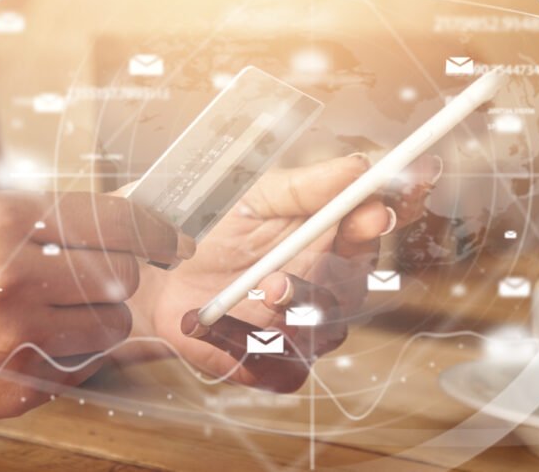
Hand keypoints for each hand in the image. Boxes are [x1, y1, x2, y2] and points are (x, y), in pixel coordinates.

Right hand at [0, 191, 188, 423]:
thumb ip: (50, 218)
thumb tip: (126, 220)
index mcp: (9, 222)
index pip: (117, 220)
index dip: (157, 231)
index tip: (174, 241)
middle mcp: (16, 276)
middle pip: (123, 275)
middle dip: (119, 276)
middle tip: (97, 279)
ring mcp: (17, 336)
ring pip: (112, 324)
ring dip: (99, 318)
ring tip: (58, 313)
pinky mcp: (18, 384)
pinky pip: (83, 364)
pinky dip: (72, 353)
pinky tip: (32, 342)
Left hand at [127, 155, 439, 391]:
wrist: (158, 274)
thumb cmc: (211, 227)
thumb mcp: (256, 195)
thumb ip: (309, 185)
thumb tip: (362, 167)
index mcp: (329, 236)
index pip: (372, 231)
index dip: (380, 223)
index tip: (374, 212)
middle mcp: (326, 284)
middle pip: (355, 288)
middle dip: (328, 276)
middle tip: (294, 264)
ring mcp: (303, 328)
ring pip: (326, 331)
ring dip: (297, 311)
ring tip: (265, 289)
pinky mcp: (275, 364)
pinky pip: (288, 371)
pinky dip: (258, 355)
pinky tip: (228, 330)